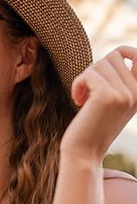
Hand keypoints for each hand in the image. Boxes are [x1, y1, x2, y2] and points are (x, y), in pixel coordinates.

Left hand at [60, 46, 136, 162]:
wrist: (84, 151)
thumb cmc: (93, 124)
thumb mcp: (113, 101)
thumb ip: (120, 81)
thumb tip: (118, 54)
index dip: (122, 52)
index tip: (103, 67)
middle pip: (112, 57)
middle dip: (95, 70)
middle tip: (89, 90)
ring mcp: (125, 94)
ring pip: (98, 64)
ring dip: (85, 78)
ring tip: (84, 97)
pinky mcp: (107, 97)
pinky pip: (87, 75)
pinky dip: (77, 85)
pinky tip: (78, 100)